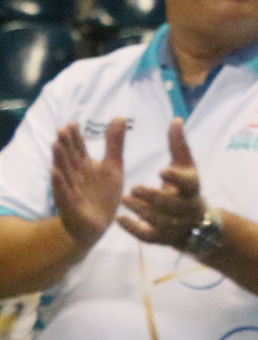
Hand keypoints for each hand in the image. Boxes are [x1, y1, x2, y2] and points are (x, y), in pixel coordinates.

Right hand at [49, 118, 125, 247]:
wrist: (98, 223)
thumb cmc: (104, 193)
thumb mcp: (113, 166)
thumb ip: (114, 143)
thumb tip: (119, 116)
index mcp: (84, 165)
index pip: (78, 148)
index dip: (75, 137)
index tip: (72, 123)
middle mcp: (75, 175)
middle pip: (69, 158)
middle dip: (65, 145)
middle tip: (61, 130)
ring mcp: (71, 189)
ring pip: (64, 173)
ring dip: (59, 160)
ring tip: (55, 145)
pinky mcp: (70, 204)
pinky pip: (64, 193)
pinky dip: (60, 184)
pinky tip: (55, 173)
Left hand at [120, 118, 205, 247]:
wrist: (195, 223)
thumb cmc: (184, 188)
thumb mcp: (185, 165)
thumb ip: (178, 144)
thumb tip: (176, 119)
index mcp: (192, 189)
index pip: (187, 184)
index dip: (175, 178)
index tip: (160, 170)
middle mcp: (187, 210)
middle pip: (171, 206)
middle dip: (152, 197)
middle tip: (132, 188)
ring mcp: (176, 226)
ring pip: (159, 222)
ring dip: (141, 211)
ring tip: (123, 200)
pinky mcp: (163, 238)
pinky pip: (148, 237)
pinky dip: (134, 229)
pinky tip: (119, 219)